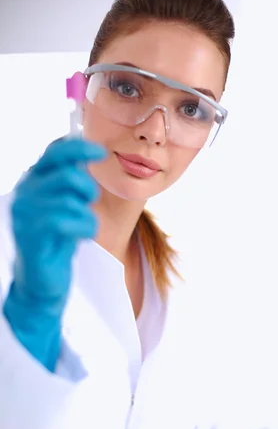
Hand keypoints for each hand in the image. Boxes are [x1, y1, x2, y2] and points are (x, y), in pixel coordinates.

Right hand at [3, 137, 106, 371]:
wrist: (43, 281)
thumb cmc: (58, 241)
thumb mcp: (67, 205)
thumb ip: (71, 181)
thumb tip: (87, 152)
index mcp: (32, 181)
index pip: (54, 151)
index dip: (79, 147)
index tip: (101, 152)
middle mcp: (25, 192)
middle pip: (69, 174)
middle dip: (88, 191)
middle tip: (88, 206)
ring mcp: (25, 213)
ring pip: (73, 201)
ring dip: (88, 217)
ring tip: (82, 230)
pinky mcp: (32, 233)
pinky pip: (69, 221)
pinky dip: (84, 229)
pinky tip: (79, 239)